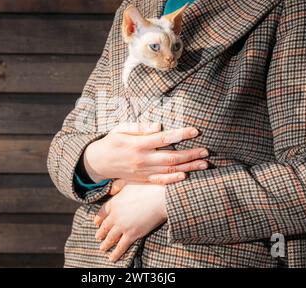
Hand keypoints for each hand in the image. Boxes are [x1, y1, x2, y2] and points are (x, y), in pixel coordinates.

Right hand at [83, 122, 208, 183]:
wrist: (99, 162)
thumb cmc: (112, 141)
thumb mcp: (120, 129)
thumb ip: (139, 127)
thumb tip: (159, 125)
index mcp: (138, 144)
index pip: (163, 138)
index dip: (180, 135)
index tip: (195, 131)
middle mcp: (142, 159)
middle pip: (171, 158)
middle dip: (191, 154)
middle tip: (206, 151)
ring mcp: (143, 171)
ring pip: (170, 170)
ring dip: (189, 167)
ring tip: (204, 164)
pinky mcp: (143, 179)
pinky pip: (160, 181)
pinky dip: (174, 180)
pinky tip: (186, 176)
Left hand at [93, 183, 166, 261]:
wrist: (160, 197)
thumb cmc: (147, 187)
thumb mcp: (128, 182)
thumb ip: (117, 186)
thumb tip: (111, 190)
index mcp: (114, 202)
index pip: (102, 212)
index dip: (98, 219)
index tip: (96, 223)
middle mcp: (115, 215)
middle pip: (104, 226)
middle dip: (100, 233)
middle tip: (97, 237)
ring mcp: (123, 226)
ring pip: (110, 238)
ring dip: (106, 244)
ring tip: (102, 249)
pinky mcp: (132, 234)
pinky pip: (121, 246)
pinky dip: (116, 253)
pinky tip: (112, 258)